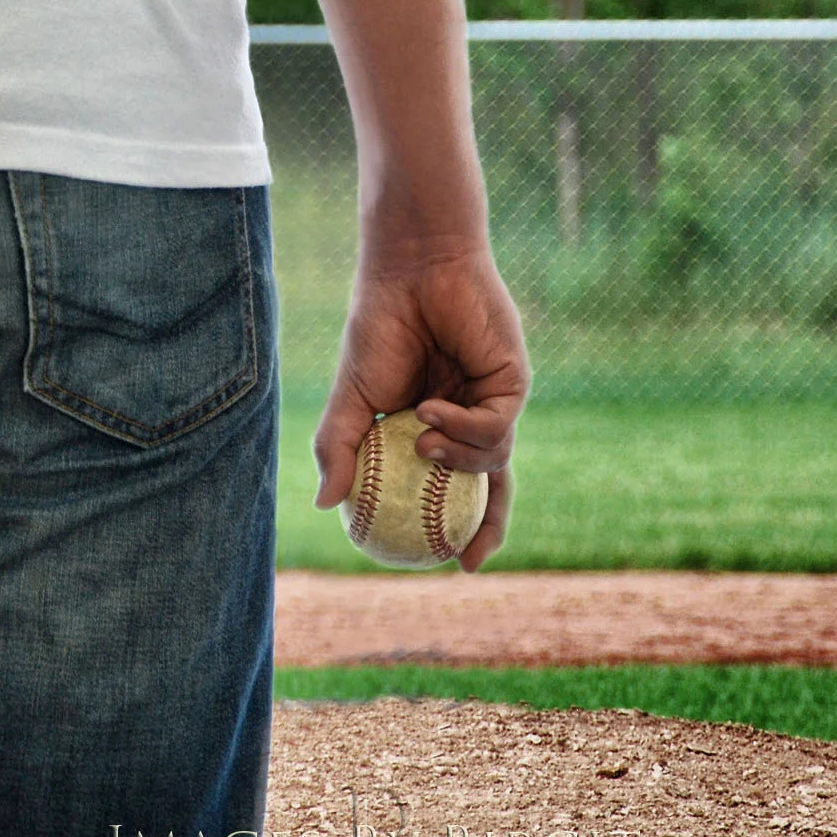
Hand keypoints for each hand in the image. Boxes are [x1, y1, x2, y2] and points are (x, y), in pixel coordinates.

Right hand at [311, 242, 530, 572]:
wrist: (408, 273)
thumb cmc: (379, 328)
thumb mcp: (352, 399)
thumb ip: (342, 450)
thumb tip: (325, 505)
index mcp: (437, 428)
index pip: (456, 488)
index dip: (457, 528)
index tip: (448, 563)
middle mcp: (471, 417)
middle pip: (492, 486)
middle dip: (487, 528)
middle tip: (466, 558)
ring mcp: (494, 399)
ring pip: (492, 460)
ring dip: (456, 460)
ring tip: (420, 441)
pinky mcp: (511, 380)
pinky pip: (495, 426)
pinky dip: (463, 429)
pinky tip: (430, 411)